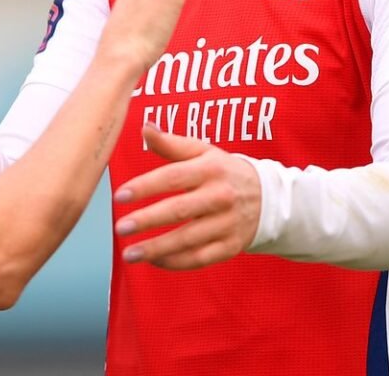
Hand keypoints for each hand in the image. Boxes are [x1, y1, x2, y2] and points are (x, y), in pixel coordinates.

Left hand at [113, 124, 261, 269]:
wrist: (269, 199)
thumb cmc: (224, 172)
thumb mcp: (203, 152)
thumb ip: (171, 143)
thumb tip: (144, 127)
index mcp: (210, 170)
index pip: (172, 178)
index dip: (144, 187)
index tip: (119, 196)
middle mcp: (220, 197)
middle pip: (178, 210)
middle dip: (147, 221)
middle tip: (120, 227)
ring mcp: (227, 224)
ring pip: (187, 239)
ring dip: (156, 248)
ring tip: (129, 253)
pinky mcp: (231, 247)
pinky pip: (200, 258)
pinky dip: (175, 262)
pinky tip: (154, 260)